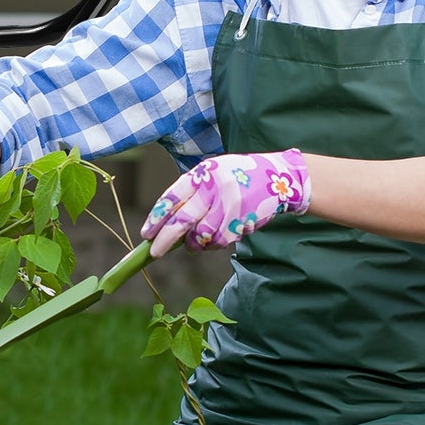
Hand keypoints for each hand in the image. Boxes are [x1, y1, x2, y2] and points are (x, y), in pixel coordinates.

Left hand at [141, 150, 310, 256]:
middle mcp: (215, 188)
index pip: (172, 197)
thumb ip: (190, 193)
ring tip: (191, 244)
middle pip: (183, 220)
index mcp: (202, 172)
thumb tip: (164, 224)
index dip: (156, 218)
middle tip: (155, 252)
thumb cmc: (236, 176)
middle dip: (165, 240)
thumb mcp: (211, 173)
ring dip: (192, 245)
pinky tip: (211, 240)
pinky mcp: (243, 220)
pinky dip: (211, 245)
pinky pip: (219, 241)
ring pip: (201, 236)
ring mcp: (230, 205)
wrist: (278, 176)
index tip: (146, 234)